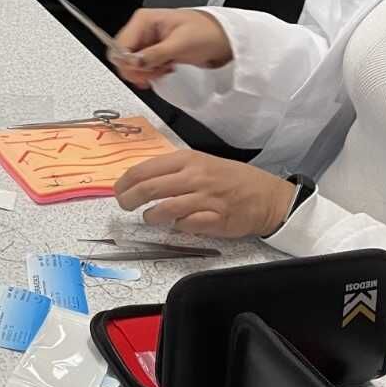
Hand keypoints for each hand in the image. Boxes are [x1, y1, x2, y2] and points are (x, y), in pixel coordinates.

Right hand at [111, 9, 233, 88]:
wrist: (223, 38)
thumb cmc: (207, 32)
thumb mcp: (180, 44)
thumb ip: (155, 54)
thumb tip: (134, 62)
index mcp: (143, 20)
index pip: (120, 45)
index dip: (128, 62)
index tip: (142, 71)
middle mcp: (142, 30)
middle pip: (122, 56)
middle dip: (138, 69)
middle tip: (155, 72)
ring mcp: (147, 42)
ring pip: (131, 65)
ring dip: (146, 73)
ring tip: (165, 68)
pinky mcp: (153, 53)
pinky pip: (142, 68)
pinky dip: (152, 73)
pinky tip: (165, 69)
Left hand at [114, 151, 296, 237]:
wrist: (267, 196)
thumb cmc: (229, 178)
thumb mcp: (201, 163)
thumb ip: (173, 170)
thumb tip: (139, 179)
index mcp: (188, 160)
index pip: (145, 169)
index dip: (125, 182)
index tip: (119, 190)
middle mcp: (195, 177)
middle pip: (149, 188)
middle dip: (129, 199)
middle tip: (124, 205)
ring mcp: (206, 199)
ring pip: (164, 209)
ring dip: (151, 216)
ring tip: (149, 217)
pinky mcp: (215, 220)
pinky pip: (186, 225)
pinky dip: (177, 226)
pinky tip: (177, 224)